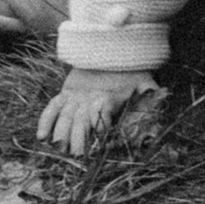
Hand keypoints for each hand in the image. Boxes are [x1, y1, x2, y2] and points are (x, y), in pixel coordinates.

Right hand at [36, 69, 162, 155]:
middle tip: (76, 156)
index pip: (102, 109)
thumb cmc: (130, 71)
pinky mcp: (65, 94)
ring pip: (65, 115)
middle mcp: (89, 96)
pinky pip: (52, 107)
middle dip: (78, 138)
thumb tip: (163, 97)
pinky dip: (45, 120)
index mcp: (108, 94)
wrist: (112, 47)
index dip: (101, 122)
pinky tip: (41, 137)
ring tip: (58, 149)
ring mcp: (75, 96)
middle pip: (80, 118)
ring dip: (60, 132)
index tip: (101, 138)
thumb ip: (150, 92)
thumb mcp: (144, 80)